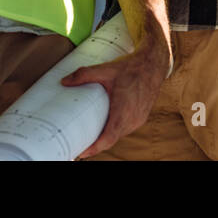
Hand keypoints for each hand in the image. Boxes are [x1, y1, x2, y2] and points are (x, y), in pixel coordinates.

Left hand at [60, 41, 168, 158]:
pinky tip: (106, 125)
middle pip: (111, 138)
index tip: (82, 152)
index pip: (108, 139)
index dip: (94, 148)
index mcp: (123, 112)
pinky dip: (115, 129)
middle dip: (96, 143)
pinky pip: (126, 128)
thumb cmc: (131, 68)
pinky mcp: (141, 117)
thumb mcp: (105, 70)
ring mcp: (138, 120)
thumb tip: (64, 82)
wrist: (153, 65)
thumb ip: (83, 75)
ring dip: (106, 136)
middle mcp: (132, 119)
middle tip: (79, 142)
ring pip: (119, 134)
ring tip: (90, 135)